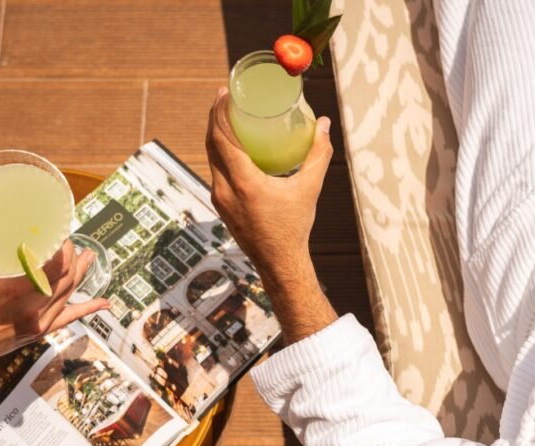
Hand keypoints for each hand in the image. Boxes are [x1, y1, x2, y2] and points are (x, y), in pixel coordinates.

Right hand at [0, 240, 108, 365]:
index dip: (63, 247)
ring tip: (89, 257)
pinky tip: (104, 302)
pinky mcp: (40, 333)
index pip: (55, 263)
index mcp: (17, 290)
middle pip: (66, 277)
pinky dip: (88, 308)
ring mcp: (39, 323)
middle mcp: (33, 308)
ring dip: (81, 273)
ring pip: (69, 293)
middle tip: (72, 242)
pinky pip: (70, 318)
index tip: (62, 233)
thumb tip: (34, 250)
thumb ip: (15, 267)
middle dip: (72, 257)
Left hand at [205, 86, 333, 282]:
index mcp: (243, 183)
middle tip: (224, 97)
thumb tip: (324, 125)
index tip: (224, 93)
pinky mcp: (222, 206)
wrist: (280, 263)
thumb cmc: (295, 227)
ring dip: (215, 135)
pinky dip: (220, 153)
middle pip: (211, 144)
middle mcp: (225, 189)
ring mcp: (220, 199)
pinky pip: (215, 171)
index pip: (221, 138)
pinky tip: (230, 146)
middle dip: (215, 118)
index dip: (219, 112)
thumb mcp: (309, 188)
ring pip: (210, 158)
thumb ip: (318, 154)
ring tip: (226, 117)